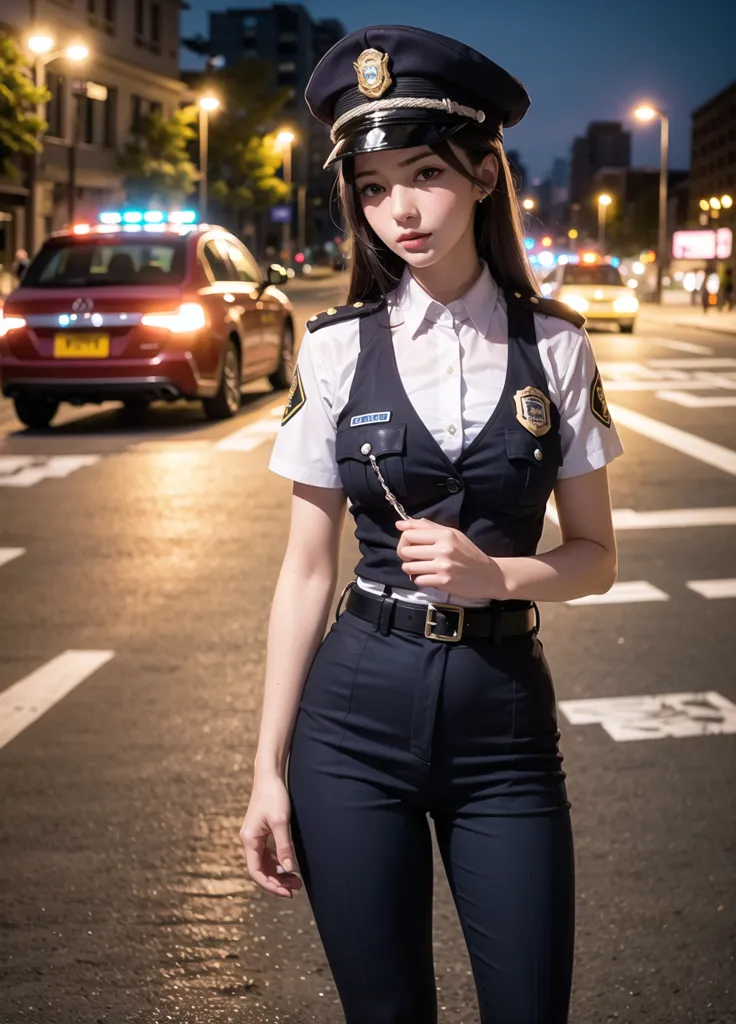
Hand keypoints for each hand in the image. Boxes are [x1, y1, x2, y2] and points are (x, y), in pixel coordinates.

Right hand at [240, 774, 303, 898]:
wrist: (269, 775)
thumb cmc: (273, 796)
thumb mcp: (280, 822)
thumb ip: (284, 846)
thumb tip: (289, 868)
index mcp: (249, 840)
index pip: (256, 872)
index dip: (271, 885)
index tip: (287, 892)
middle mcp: (249, 840)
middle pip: (260, 870)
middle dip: (277, 881)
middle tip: (296, 888)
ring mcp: (254, 836)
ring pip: (264, 863)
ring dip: (278, 873)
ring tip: (296, 879)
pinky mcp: (260, 832)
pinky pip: (266, 854)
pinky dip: (277, 862)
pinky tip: (289, 864)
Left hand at [396, 518, 507, 599]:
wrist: (488, 575)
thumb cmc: (468, 553)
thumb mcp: (452, 534)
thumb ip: (427, 527)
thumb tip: (400, 524)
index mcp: (445, 534)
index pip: (409, 534)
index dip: (403, 540)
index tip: (409, 546)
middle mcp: (443, 548)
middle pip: (405, 551)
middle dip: (406, 556)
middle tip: (416, 559)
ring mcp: (443, 566)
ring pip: (408, 567)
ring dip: (412, 569)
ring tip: (422, 568)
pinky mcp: (443, 582)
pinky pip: (418, 580)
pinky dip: (421, 580)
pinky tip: (430, 577)